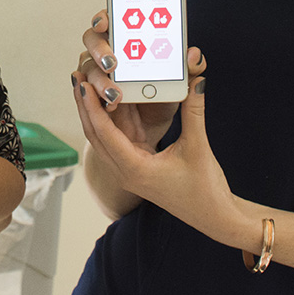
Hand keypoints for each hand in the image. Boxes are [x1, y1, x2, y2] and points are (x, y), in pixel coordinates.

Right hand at [73, 10, 202, 152]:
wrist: (153, 128)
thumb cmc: (162, 97)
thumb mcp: (179, 83)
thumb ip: (189, 69)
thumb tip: (194, 55)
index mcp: (127, 39)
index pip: (111, 19)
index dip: (104, 17)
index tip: (105, 22)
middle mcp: (107, 52)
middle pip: (92, 40)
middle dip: (99, 49)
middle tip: (112, 62)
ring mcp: (96, 73)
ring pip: (88, 68)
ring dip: (100, 80)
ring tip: (116, 94)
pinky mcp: (91, 95)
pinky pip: (85, 93)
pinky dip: (93, 98)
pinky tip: (108, 105)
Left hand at [74, 23, 243, 242]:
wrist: (215, 218)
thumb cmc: (205, 190)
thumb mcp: (197, 147)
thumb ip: (193, 111)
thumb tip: (196, 79)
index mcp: (134, 170)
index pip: (104, 133)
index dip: (92, 107)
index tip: (84, 83)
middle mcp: (126, 172)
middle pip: (96, 134)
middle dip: (86, 105)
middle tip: (78, 76)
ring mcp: (130, 170)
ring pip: (104, 136)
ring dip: (95, 112)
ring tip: (87, 84)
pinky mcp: (138, 166)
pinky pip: (119, 138)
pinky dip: (113, 119)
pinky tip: (113, 99)